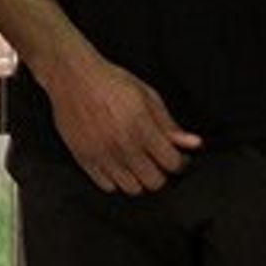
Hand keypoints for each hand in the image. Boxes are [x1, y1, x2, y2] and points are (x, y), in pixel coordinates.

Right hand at [46, 54, 199, 193]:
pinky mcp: (84, 158)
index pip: (172, 163)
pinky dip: (116, 180)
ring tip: (137, 165)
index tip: (178, 158)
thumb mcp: (148, 96)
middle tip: (158, 162)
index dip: (180, 162)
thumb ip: (169, 124)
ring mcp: (102, 154)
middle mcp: (122, 145)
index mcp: (141, 127)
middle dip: (161, 173)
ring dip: (139, 179)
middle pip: (154, 182)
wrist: (72, 77)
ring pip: (132, 188)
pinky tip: (118, 165)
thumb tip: (193, 143)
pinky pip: (107, 186)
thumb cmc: (110, 82)